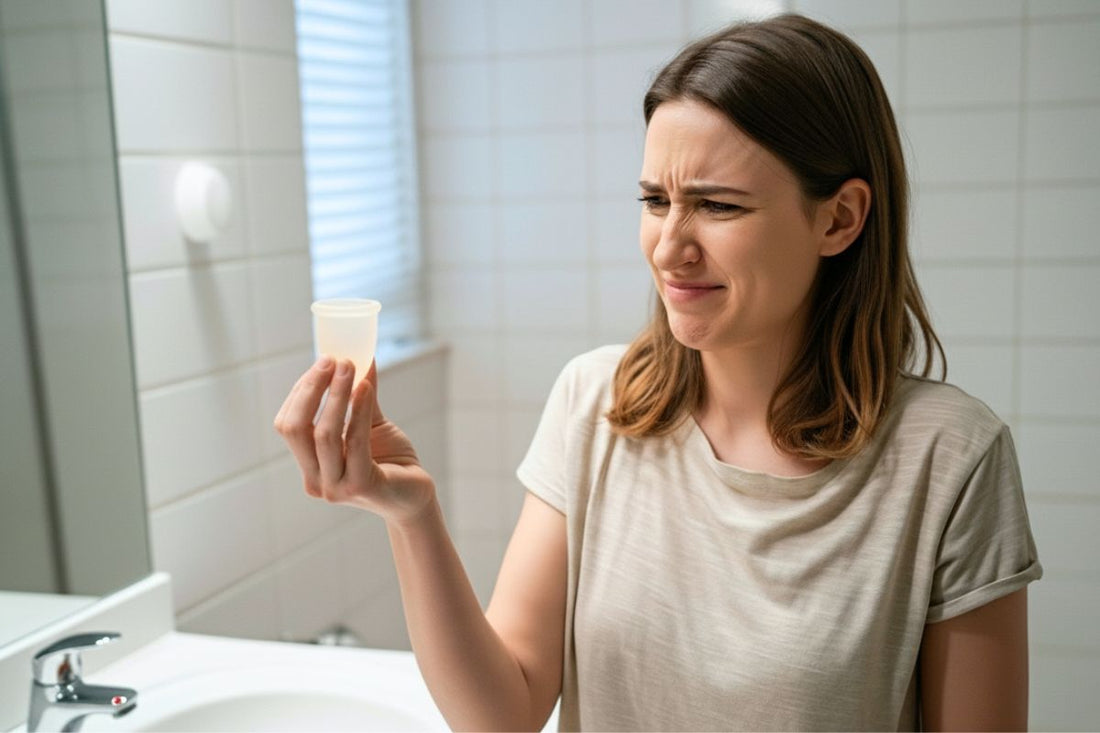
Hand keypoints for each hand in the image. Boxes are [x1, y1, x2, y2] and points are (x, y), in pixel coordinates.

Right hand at [273, 356, 435, 524]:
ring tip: (351, 367)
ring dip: (336, 395)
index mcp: (309, 465)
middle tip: (332, 360)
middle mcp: (315, 480)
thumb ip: (360, 396)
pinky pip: (355, 442)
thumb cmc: (389, 461)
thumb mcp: (370, 424)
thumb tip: (361, 355)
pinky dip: (358, 411)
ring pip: (324, 435)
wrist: (414, 496)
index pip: (289, 424)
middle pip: (295, 429)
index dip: (302, 390)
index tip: (323, 361)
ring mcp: (335, 488)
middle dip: (312, 389)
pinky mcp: (361, 487)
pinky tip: (366, 388)